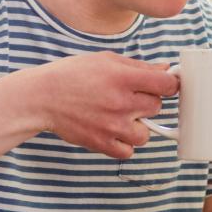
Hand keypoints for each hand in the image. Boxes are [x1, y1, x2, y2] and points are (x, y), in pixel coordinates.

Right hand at [30, 51, 179, 158]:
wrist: (41, 97)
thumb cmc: (73, 75)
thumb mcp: (106, 60)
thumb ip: (139, 66)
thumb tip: (166, 69)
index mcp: (123, 77)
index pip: (167, 84)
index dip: (169, 84)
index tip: (163, 85)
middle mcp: (120, 102)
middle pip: (157, 107)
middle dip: (147, 102)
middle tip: (130, 97)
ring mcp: (112, 125)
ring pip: (146, 133)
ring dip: (138, 126)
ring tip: (121, 116)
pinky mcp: (102, 143)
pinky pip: (128, 151)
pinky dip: (124, 144)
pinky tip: (114, 131)